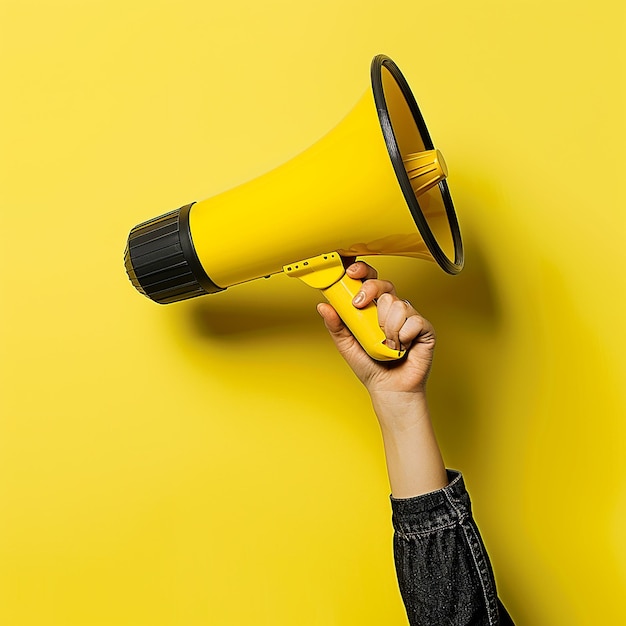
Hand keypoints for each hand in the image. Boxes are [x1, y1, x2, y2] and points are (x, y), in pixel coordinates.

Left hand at [317, 261, 446, 496]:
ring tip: (385, 343)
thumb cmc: (371, 368)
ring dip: (386, 327)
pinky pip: (413, 320)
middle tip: (360, 306)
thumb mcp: (347, 345)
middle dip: (370, 291)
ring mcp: (409, 318)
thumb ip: (336, 326)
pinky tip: (400, 346)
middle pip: (384, 284)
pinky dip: (403, 335)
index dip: (362, 272)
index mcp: (374, 309)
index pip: (370, 281)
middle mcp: (392, 310)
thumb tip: (323, 306)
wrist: (389, 390)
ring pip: (396, 303)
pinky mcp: (424, 329)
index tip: (351, 272)